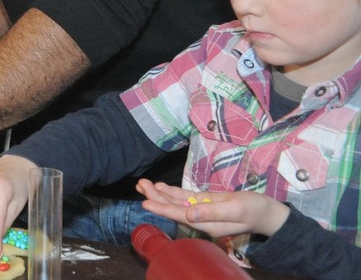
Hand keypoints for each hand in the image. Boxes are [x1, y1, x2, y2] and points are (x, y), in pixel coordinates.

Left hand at [137, 179, 289, 238]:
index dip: (162, 209)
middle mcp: (201, 218)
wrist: (266, 211)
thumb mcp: (235, 210)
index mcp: (207, 223)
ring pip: (176, 201)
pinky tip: (160, 186)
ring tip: (143, 183)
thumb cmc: (254, 211)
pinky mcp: (205, 202)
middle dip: (156, 197)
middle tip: (141, 184)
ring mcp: (202, 210)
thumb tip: (189, 214)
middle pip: (174, 208)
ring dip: (160, 193)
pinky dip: (172, 192)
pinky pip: (185, 197)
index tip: (145, 203)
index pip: (180, 215)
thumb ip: (212, 212)